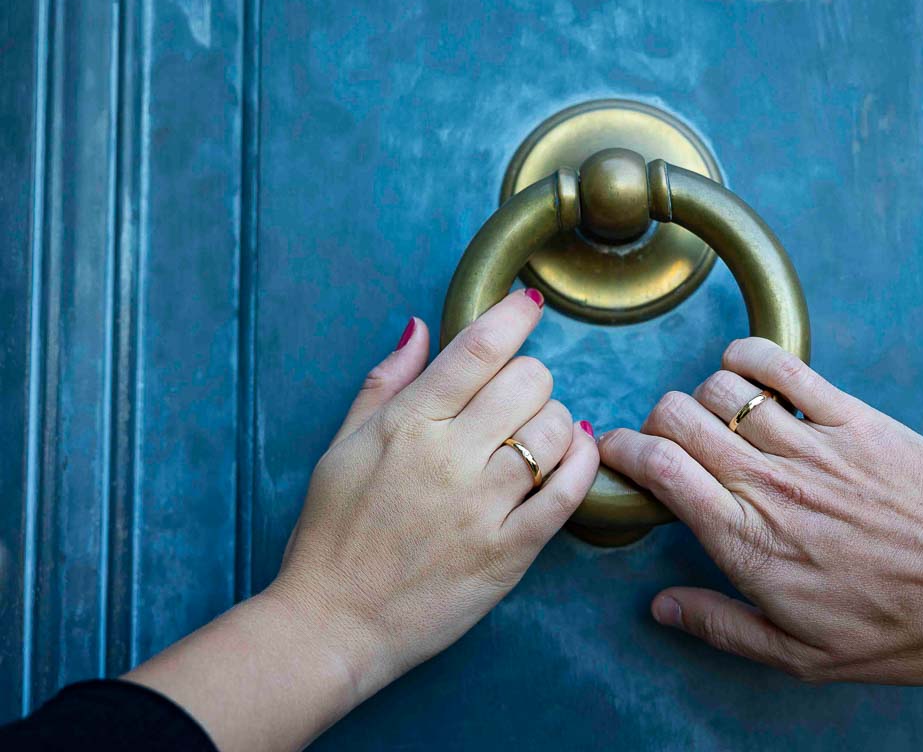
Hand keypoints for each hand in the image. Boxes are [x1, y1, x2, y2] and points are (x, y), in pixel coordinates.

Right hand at [271, 288, 598, 686]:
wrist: (333, 622)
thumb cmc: (333, 533)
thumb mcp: (342, 446)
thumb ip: (386, 381)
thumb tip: (420, 325)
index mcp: (407, 424)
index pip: (478, 348)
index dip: (512, 315)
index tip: (527, 305)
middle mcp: (449, 458)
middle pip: (528, 381)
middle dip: (531, 377)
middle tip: (517, 397)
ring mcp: (482, 507)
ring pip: (555, 430)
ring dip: (556, 421)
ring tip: (537, 434)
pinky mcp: (509, 552)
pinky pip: (568, 493)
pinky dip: (583, 463)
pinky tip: (576, 453)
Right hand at [600, 337, 922, 684]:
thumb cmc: (903, 629)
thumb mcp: (803, 655)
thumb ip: (721, 626)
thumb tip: (662, 607)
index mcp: (747, 541)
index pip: (658, 468)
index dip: (622, 450)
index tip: (616, 453)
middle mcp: (769, 484)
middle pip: (678, 418)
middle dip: (656, 423)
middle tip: (668, 443)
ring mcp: (811, 444)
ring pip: (721, 389)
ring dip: (703, 398)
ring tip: (717, 420)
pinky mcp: (853, 418)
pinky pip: (782, 366)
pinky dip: (749, 356)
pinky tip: (743, 367)